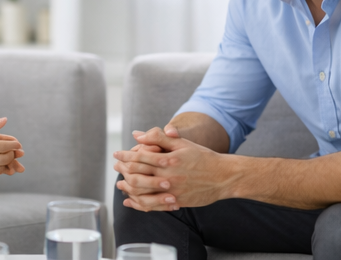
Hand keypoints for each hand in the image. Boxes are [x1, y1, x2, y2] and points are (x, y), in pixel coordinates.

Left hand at [114, 125, 233, 211]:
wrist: (224, 177)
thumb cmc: (203, 157)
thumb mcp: (182, 143)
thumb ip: (159, 137)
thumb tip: (137, 135)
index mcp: (168, 160)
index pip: (139, 157)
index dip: (125, 156)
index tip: (117, 154)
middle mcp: (169, 177)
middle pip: (137, 175)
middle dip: (123, 171)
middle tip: (116, 167)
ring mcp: (173, 192)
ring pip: (143, 193)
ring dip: (128, 189)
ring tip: (121, 184)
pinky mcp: (178, 202)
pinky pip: (154, 206)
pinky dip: (140, 205)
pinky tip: (132, 201)